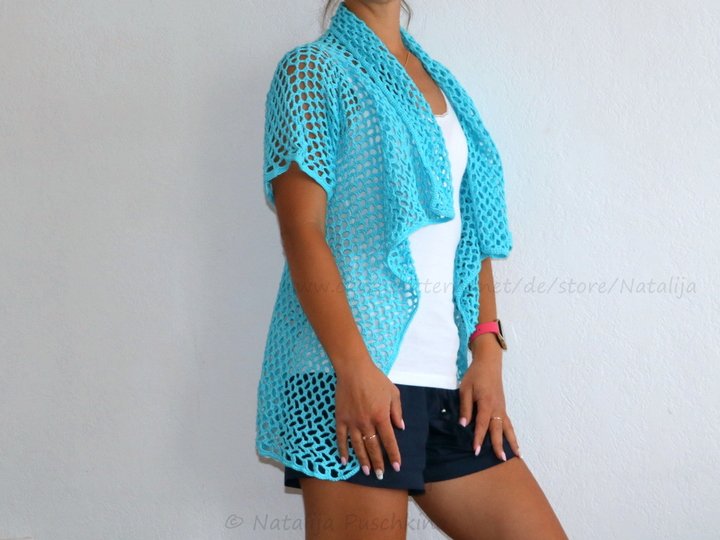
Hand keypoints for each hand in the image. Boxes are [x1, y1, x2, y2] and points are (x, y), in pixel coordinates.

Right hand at [334, 360, 404, 478]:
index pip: (389, 441)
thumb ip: (397, 411)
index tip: (397, 467)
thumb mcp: (393, 393)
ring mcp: (352, 422)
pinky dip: (342, 450)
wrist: (354, 370)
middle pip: (373, 447)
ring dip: (362, 460)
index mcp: (381, 416)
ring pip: (358, 446)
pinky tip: (345, 460)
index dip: (394, 455)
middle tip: (380, 475)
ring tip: (366, 471)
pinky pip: (341, 438)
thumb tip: (400, 428)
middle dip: (378, 463)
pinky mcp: (341, 418)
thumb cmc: (376, 379)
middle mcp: (367, 422)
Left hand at [459, 334, 521, 460]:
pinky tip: (514, 444)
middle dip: (498, 444)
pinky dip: (512, 434)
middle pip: (498, 429)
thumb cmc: (475, 375)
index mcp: (486, 402)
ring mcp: (502, 408)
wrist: (489, 363)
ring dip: (511, 442)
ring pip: (508, 428)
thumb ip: (465, 407)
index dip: (478, 438)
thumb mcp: (465, 389)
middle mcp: (496, 407)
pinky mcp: (503, 407)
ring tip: (516, 456)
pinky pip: (509, 423)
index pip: (482, 423)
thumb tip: (463, 425)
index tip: (476, 450)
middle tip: (501, 459)